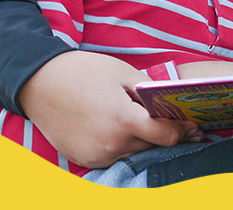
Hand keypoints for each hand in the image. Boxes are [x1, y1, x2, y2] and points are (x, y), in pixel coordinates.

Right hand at [19, 51, 200, 168]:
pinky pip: (115, 156)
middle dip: (167, 135)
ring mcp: (96, 156)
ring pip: (134, 153)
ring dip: (146, 142)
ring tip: (154, 126)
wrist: (39, 83)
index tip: (194, 125)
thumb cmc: (84, 72)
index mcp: (123, 120)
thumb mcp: (124, 74)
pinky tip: (127, 131)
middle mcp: (110, 144)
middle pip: (152, 146)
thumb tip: (170, 107)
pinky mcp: (84, 160)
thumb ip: (150, 94)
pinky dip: (125, 146)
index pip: (166, 135)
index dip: (183, 130)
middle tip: (184, 126)